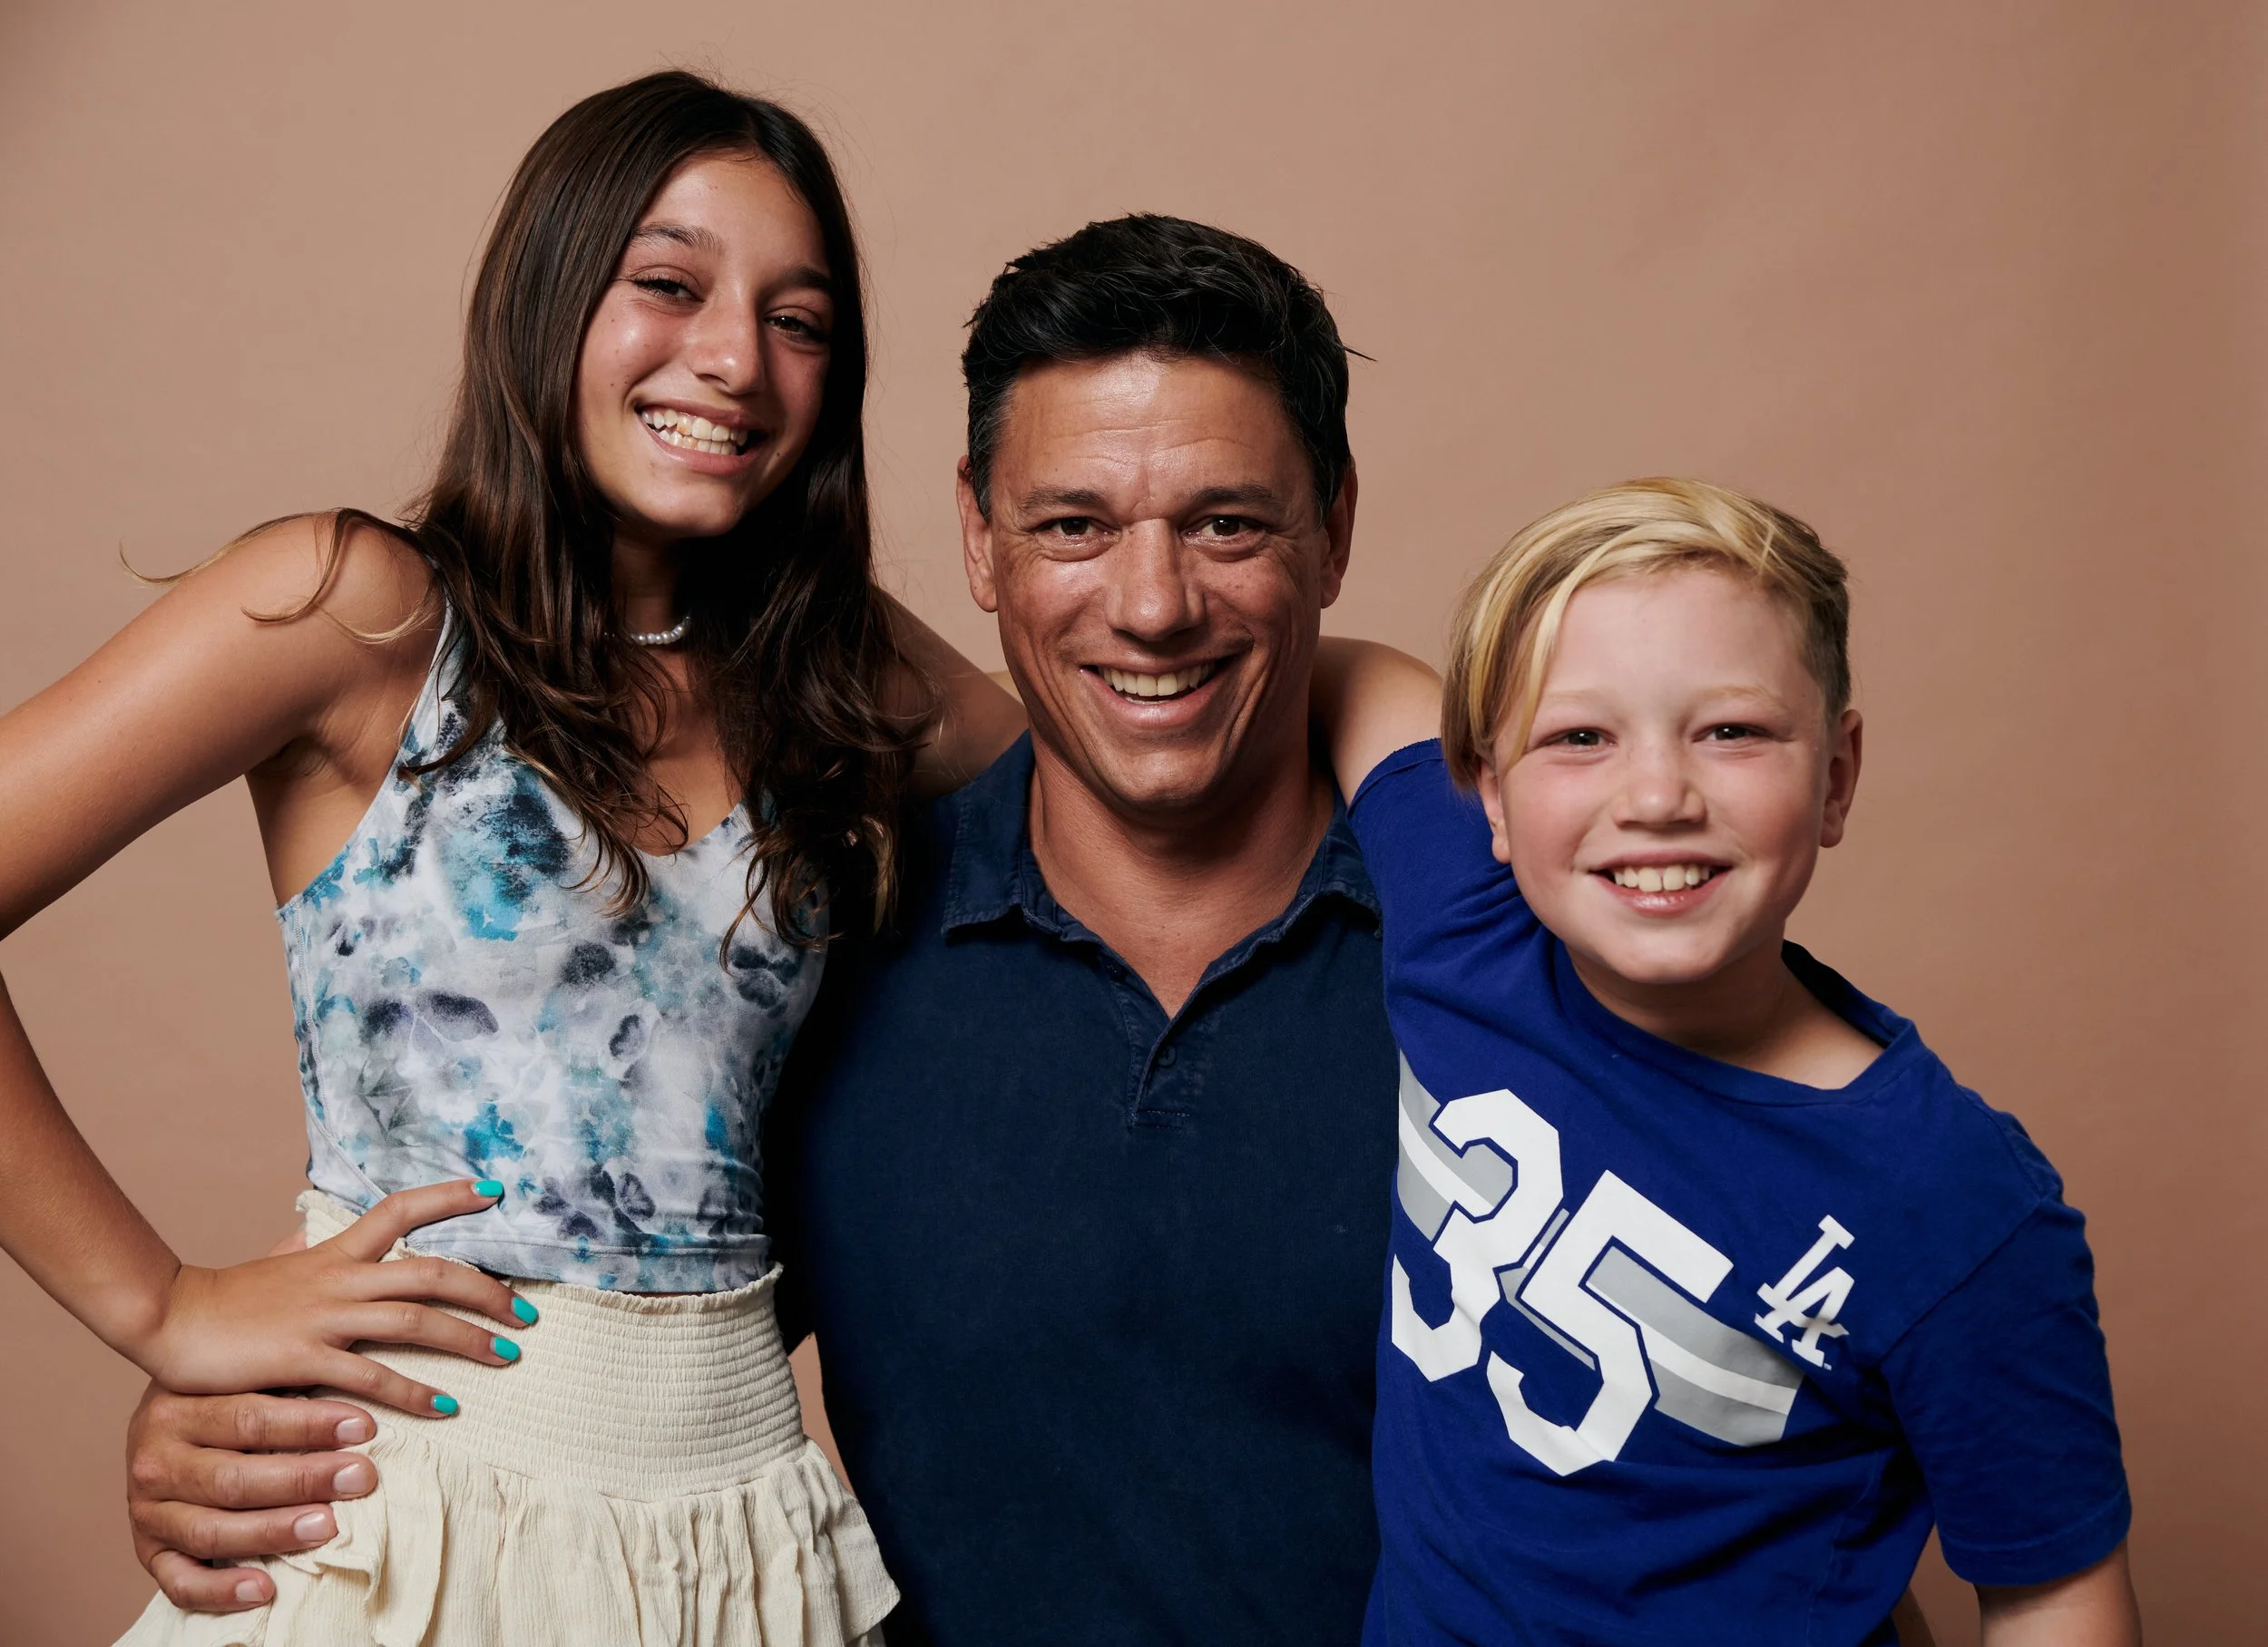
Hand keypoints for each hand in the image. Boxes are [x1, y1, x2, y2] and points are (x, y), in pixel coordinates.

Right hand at [126, 1385, 378, 1611]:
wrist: (158, 1435)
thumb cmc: (219, 1403)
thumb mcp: (238, 1381)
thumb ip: (282, 1386)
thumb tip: (355, 1403)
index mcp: (174, 1410)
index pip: (248, 1419)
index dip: (308, 1424)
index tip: (363, 1428)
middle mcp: (154, 1463)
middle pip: (232, 1479)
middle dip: (302, 1480)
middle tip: (360, 1478)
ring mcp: (147, 1513)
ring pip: (211, 1531)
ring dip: (273, 1532)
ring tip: (327, 1527)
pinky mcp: (149, 1554)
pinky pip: (179, 1583)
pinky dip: (221, 1591)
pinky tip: (265, 1588)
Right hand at [131, 1180, 532, 1417]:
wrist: (168, 1318)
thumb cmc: (225, 1300)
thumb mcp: (279, 1266)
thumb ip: (308, 1252)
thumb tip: (315, 1226)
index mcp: (334, 1252)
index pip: (401, 1209)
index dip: (450, 1197)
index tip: (497, 1191)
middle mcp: (340, 1277)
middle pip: (432, 1271)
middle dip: (489, 1289)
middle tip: (528, 1312)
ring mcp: (325, 1316)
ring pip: (416, 1319)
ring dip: (471, 1338)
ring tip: (511, 1357)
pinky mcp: (306, 1356)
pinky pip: (373, 1375)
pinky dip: (415, 1390)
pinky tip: (448, 1406)